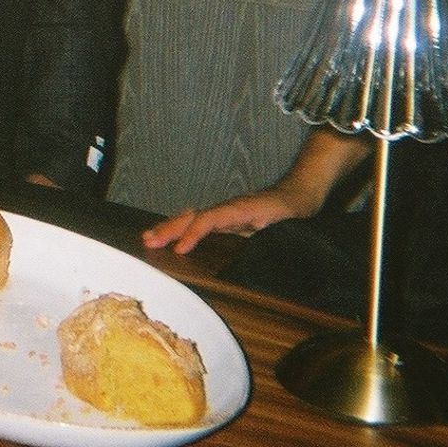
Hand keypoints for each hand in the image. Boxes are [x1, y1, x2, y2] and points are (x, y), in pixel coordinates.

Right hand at [140, 184, 318, 255]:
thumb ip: (269, 235)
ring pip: (191, 218)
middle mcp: (226, 209)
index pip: (208, 220)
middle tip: (148, 241)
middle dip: (169, 229)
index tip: (180, 250)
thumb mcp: (284, 226)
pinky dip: (182, 229)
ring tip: (149, 237)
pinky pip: (198, 222)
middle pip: (192, 216)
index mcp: (238, 210)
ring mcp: (224, 213)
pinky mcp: (226, 219)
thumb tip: (253, 251)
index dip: (193, 234)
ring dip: (170, 228)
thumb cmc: (292, 212)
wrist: (298, 195)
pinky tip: (171, 237)